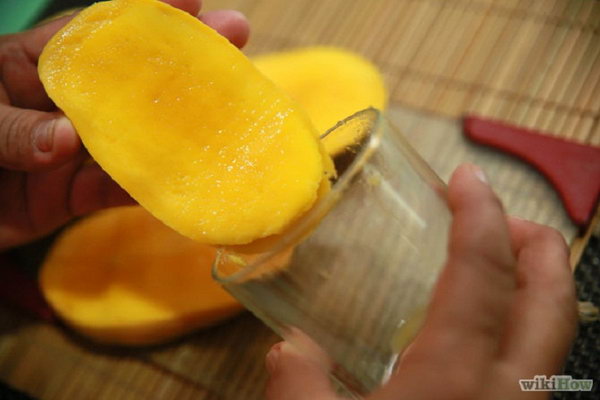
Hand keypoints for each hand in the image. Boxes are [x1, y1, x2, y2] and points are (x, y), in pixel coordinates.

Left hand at [0, 0, 249, 249]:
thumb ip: (9, 128)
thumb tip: (66, 140)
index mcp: (37, 66)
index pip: (98, 31)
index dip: (146, 11)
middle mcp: (69, 105)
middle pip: (136, 78)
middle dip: (186, 59)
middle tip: (237, 36)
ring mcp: (78, 151)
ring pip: (141, 135)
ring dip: (186, 127)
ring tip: (234, 112)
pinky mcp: (77, 194)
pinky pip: (124, 190)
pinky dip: (156, 188)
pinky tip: (193, 179)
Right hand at [265, 164, 577, 399]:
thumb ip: (298, 385)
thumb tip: (289, 346)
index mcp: (454, 380)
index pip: (480, 274)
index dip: (479, 216)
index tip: (468, 177)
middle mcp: (509, 395)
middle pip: (551, 300)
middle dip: (539, 245)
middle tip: (510, 215)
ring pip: (559, 339)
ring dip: (542, 288)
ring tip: (511, 264)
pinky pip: (541, 375)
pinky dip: (528, 335)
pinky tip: (492, 343)